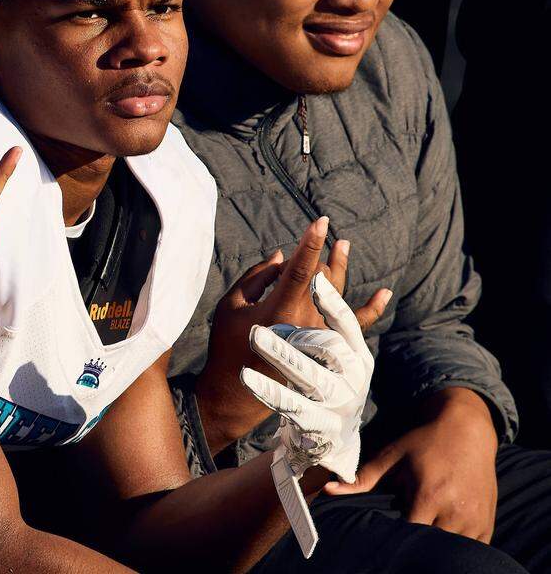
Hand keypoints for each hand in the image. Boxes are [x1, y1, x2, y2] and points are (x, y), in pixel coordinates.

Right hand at [197, 217, 390, 447]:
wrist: (238, 392)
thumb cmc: (228, 345)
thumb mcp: (231, 305)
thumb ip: (258, 276)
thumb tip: (284, 254)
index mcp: (280, 309)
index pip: (301, 267)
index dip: (311, 242)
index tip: (320, 220)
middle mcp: (306, 321)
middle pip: (322, 277)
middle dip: (322, 253)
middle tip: (326, 233)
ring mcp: (320, 336)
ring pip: (337, 294)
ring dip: (339, 268)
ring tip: (344, 245)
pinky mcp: (326, 348)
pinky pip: (356, 326)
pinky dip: (371, 308)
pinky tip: (384, 293)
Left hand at [324, 387, 498, 541]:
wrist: (467, 430)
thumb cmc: (424, 442)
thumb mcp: (392, 456)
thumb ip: (362, 478)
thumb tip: (328, 489)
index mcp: (429, 495)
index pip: (410, 533)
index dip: (397, 537)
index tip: (386, 532)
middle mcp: (455, 511)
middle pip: (431, 545)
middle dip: (416, 542)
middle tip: (403, 532)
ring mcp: (475, 519)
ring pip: (453, 549)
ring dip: (437, 545)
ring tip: (423, 529)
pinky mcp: (487, 523)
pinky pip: (474, 548)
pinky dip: (458, 546)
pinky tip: (443, 535)